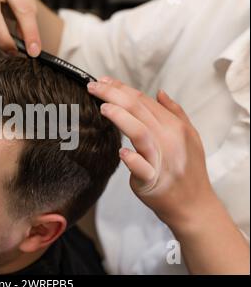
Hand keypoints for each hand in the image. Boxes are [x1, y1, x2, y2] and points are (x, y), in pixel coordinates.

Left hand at [87, 77, 214, 228]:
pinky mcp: (152, 180)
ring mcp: (161, 160)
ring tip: (103, 108)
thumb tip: (160, 92)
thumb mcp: (189, 136)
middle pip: (139, 110)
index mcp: (174, 126)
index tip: (103, 81)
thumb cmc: (188, 169)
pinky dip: (132, 159)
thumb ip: (175, 112)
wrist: (193, 204)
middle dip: (114, 94)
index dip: (122, 88)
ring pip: (140, 133)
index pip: (143, 101)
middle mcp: (168, 139)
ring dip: (121, 118)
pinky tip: (120, 152)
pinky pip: (142, 168)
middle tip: (93, 86)